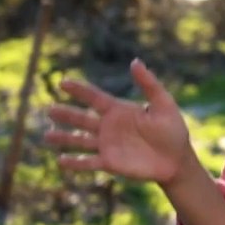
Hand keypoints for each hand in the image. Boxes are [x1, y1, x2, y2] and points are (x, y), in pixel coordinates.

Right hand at [45, 59, 195, 184]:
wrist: (177, 160)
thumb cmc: (173, 130)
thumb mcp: (164, 104)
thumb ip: (149, 84)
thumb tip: (135, 61)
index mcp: (119, 110)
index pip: (95, 98)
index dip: (80, 90)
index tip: (64, 82)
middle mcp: (109, 126)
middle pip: (82, 118)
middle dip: (66, 114)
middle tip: (49, 110)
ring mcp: (108, 145)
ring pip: (80, 140)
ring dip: (64, 138)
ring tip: (47, 136)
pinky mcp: (110, 163)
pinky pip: (88, 162)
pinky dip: (75, 162)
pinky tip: (60, 161)